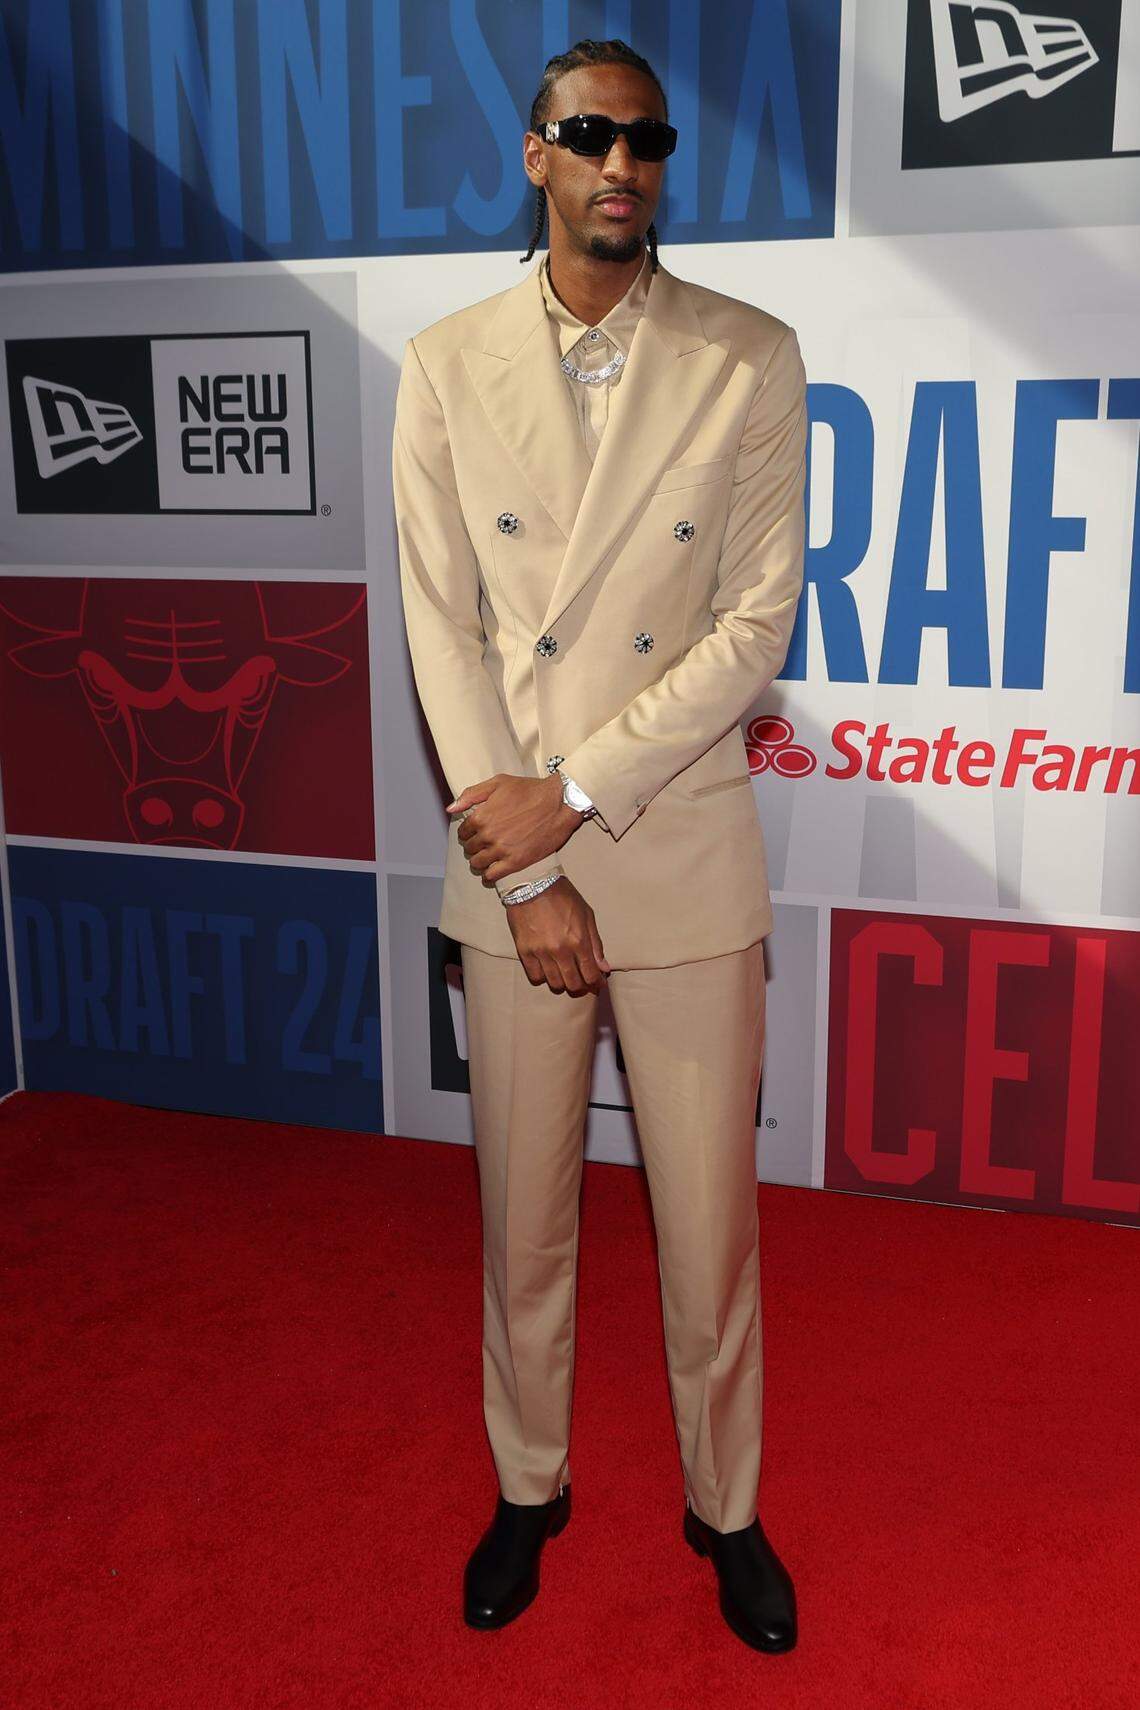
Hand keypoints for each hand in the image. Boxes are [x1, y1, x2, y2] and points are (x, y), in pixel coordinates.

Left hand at [448, 772, 582, 885]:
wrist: (559, 803)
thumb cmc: (530, 790)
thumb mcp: (498, 783)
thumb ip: (471, 794)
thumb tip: (451, 808)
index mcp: (481, 816)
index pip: (463, 833)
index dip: (468, 833)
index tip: (476, 833)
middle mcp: (488, 835)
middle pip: (470, 849)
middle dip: (474, 846)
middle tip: (484, 844)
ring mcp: (501, 850)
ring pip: (478, 864)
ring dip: (480, 861)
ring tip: (487, 858)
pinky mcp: (515, 862)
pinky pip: (492, 876)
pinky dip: (489, 875)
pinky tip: (493, 871)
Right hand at [504, 878, 610, 994]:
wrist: (532, 884)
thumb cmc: (563, 896)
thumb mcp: (587, 915)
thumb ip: (596, 943)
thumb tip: (604, 967)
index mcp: (579, 941)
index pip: (590, 975)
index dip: (596, 983)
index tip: (597, 983)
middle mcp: (560, 950)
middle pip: (573, 984)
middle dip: (581, 986)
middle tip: (582, 981)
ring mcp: (541, 952)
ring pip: (555, 983)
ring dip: (562, 983)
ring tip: (564, 975)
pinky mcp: (524, 951)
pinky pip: (535, 977)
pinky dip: (543, 977)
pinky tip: (547, 970)